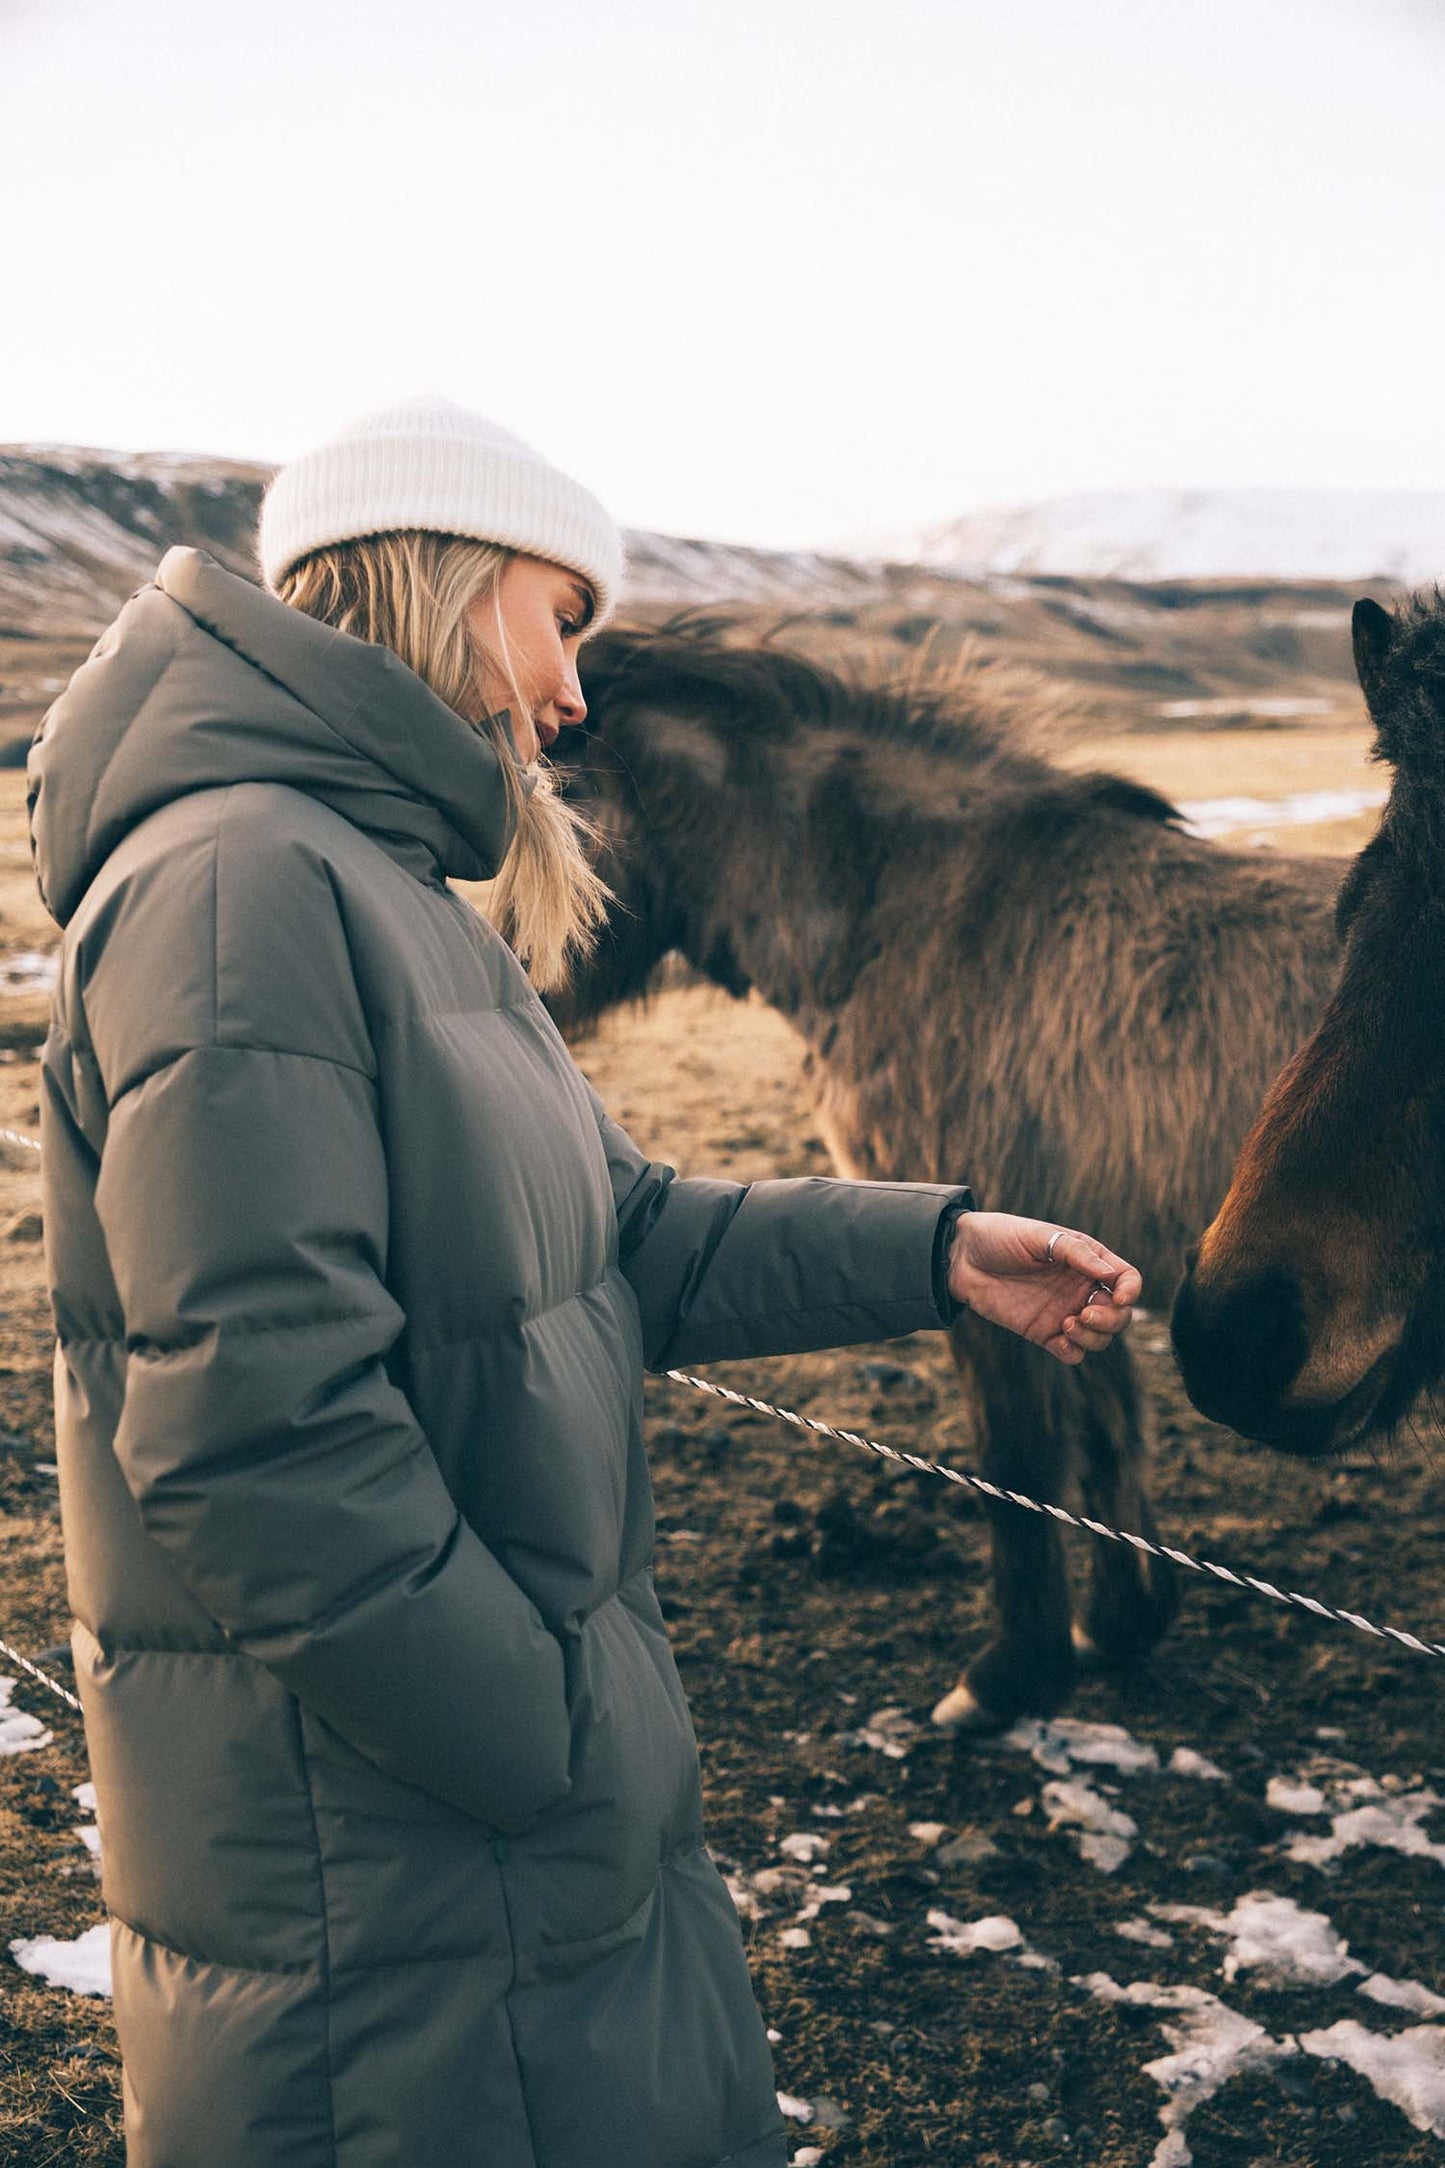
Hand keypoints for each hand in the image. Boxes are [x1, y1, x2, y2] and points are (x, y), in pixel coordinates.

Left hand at [946, 1213, 1141, 1365]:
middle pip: (1119, 1315)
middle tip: (1084, 1315)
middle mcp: (1080, 1289)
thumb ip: (1076, 1253)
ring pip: (1100, 1338)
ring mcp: (1064, 1312)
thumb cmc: (1001, 1237)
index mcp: (1087, 1260)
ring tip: (1066, 1324)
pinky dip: (1074, 1352)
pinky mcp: (1044, 1333)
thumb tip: (1110, 1276)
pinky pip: (1072, 1353)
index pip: (1126, 1279)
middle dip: (1111, 1320)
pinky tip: (1059, 1338)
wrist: (961, 1258)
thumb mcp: (1040, 1235)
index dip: (1131, 1291)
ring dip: (1093, 1337)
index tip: (1118, 1297)